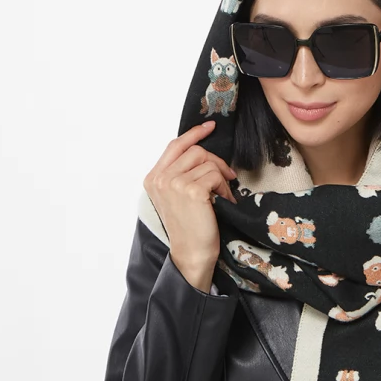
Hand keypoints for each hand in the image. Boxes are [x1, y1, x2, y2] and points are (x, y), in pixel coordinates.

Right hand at [143, 121, 237, 278]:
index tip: (209, 127)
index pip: (175, 145)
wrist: (191, 253)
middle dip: (215, 161)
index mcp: (153, 179)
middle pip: (195, 151)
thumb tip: (203, 152)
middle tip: (227, 178)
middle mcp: (160, 179)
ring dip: (221, 178)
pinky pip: (215, 175)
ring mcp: (174, 183)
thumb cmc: (189, 228)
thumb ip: (181, 174)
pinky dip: (224, 187)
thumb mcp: (177, 197)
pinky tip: (223, 201)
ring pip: (207, 162)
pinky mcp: (191, 190)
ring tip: (222, 195)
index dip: (194, 134)